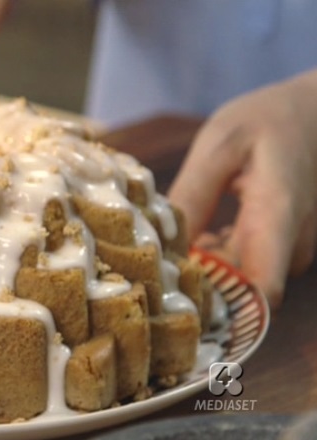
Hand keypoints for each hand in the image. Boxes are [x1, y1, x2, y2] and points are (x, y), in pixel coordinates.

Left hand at [169, 70, 316, 307]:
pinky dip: (220, 258)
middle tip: (156, 269)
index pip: (263, 291)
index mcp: (278, 216)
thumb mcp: (219, 145)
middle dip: (201, 287)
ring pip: (244, 279)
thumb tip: (164, 245)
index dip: (223, 311)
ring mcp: (292, 246)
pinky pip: (250, 265)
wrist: (316, 110)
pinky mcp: (285, 244)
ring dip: (208, 270)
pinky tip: (196, 238)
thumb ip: (193, 194)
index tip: (180, 304)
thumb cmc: (266, 120)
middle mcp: (292, 243)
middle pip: (245, 291)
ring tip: (171, 247)